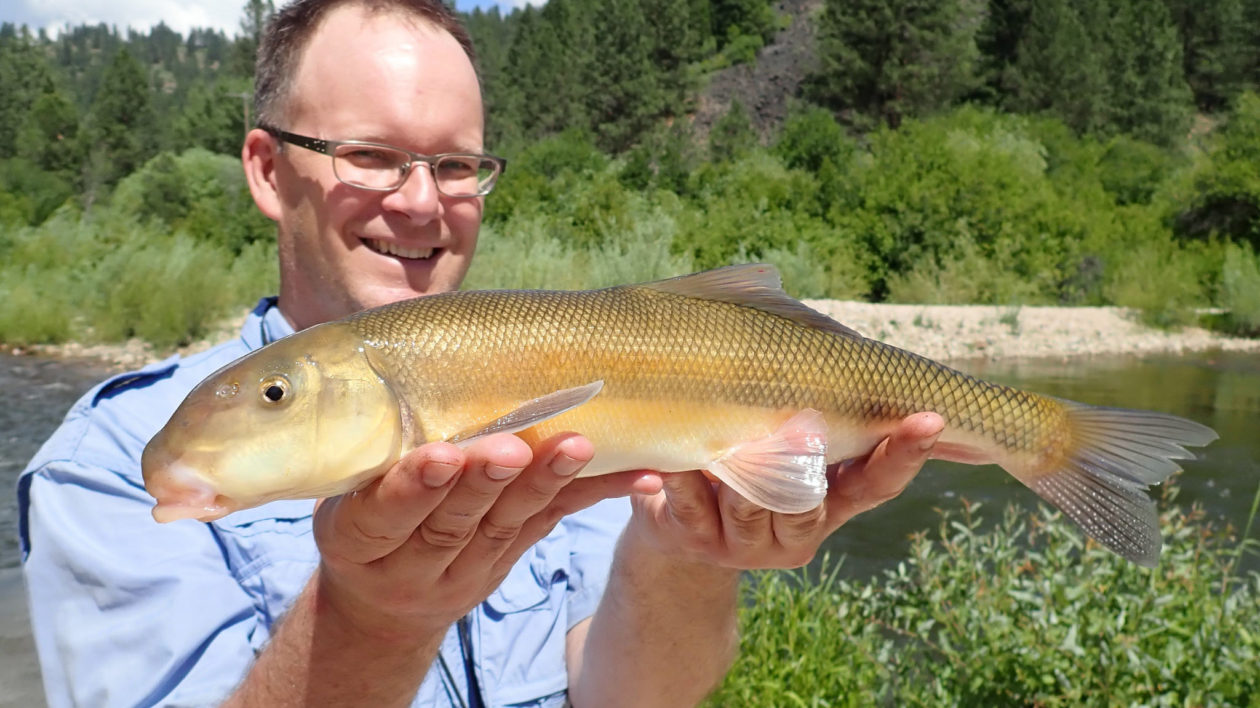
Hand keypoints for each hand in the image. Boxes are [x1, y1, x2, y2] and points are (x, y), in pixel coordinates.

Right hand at [309, 432, 658, 640]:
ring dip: (545, 482)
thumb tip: (388, 335)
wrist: (381, 602)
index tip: (442, 454)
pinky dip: (594, 495)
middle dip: (486, 482)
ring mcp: (465, 569)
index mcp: (357, 540)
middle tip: (514, 447)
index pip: (382, 515)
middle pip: (453, 522)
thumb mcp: (338, 488)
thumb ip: (362, 435)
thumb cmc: (357, 513)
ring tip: (577, 446)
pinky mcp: (508, 560)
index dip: (414, 487)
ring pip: (508, 525)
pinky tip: (639, 476)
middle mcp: (410, 564)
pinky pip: (552, 524)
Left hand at [627, 412, 944, 569]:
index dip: (906, 453)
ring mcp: (746, 543)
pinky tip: (673, 463)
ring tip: (736, 437)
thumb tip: (870, 354)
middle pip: (810, 502)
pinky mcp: (697, 541)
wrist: (679, 522)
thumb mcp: (789, 438)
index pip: (879, 482)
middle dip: (806, 461)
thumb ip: (826, 407)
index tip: (933, 417)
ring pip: (750, 505)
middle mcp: (796, 531)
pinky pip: (690, 505)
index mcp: (832, 501)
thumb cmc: (748, 454)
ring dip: (741, 466)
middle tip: (809, 426)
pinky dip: (683, 479)